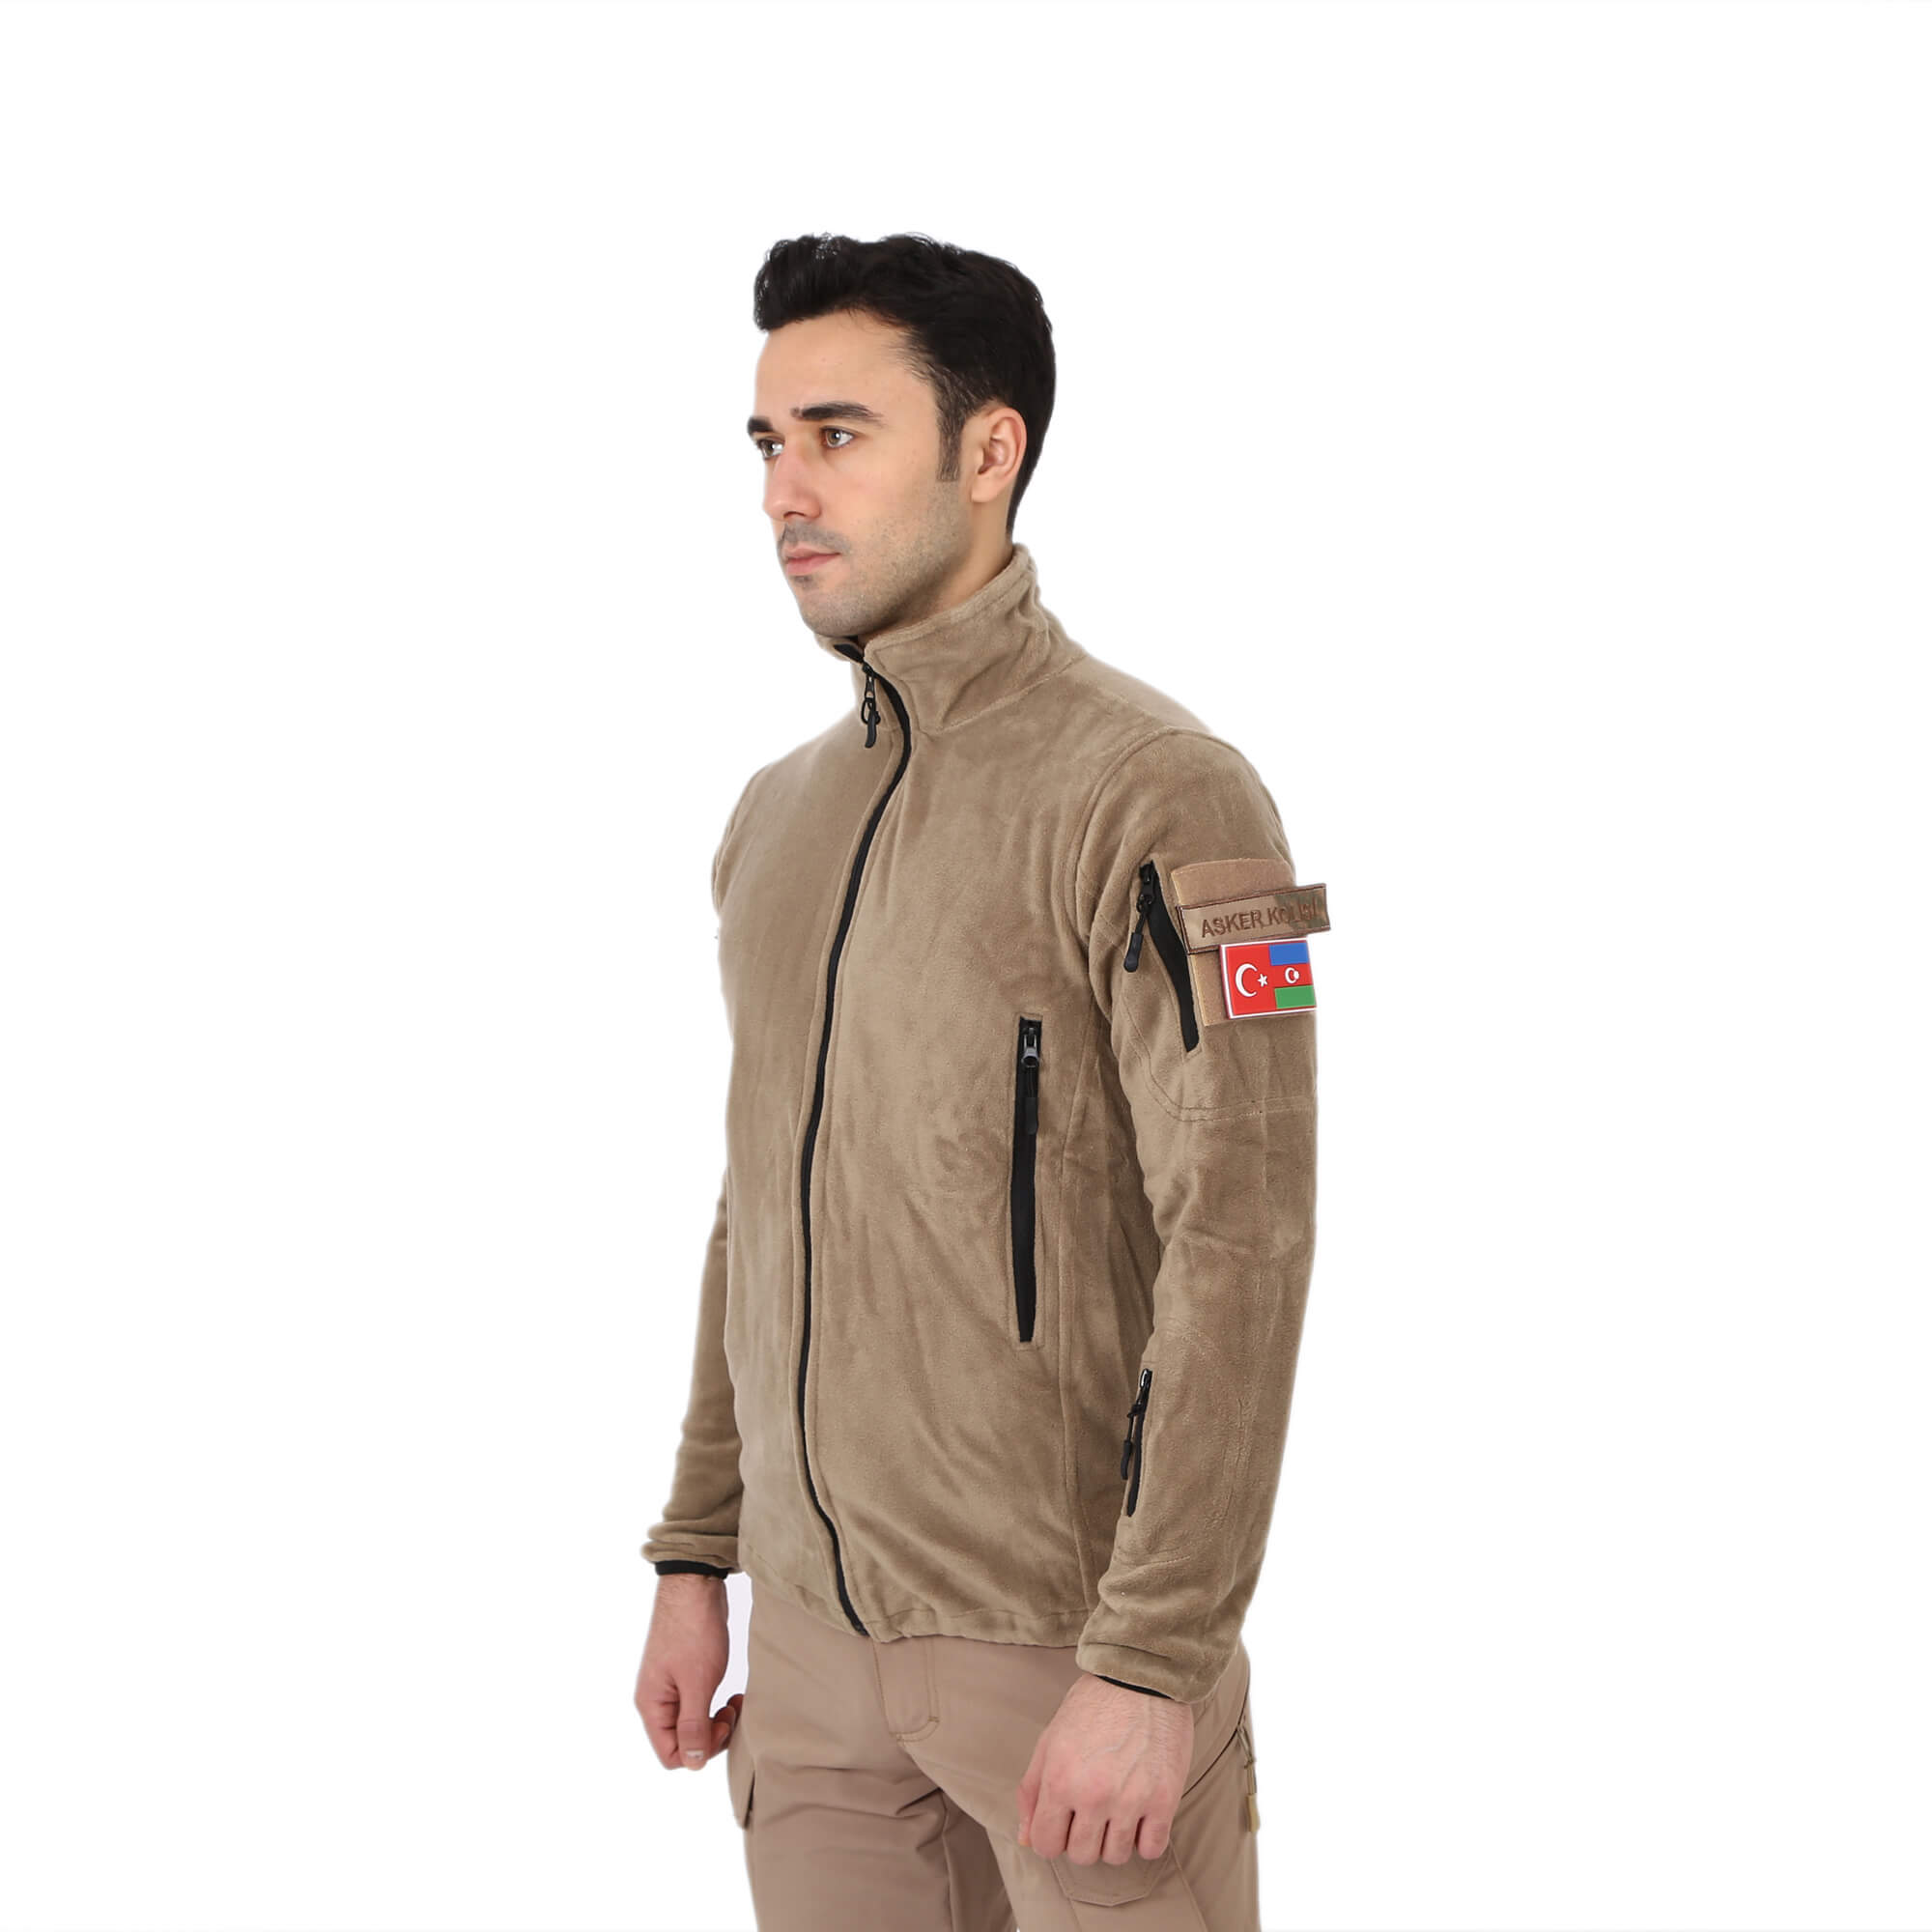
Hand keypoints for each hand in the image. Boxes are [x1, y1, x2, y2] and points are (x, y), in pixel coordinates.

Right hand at [635, 1573, 740, 1770]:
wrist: (695, 1585)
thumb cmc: (693, 1631)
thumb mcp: (697, 1682)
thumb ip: (693, 1725)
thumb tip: (693, 1763)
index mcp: (652, 1705)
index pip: (670, 1755)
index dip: (700, 1751)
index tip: (721, 1724)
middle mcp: (657, 1700)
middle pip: (683, 1742)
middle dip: (712, 1735)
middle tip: (733, 1712)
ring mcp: (671, 1687)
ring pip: (694, 1723)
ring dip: (717, 1720)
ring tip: (736, 1702)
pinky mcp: (685, 1675)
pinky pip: (699, 1705)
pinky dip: (716, 1705)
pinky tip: (732, 1693)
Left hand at [1015, 1672, 1193, 1864]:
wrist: (1141, 1677)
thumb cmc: (1093, 1705)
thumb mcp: (1051, 1739)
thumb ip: (1032, 1790)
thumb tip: (1026, 1838)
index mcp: (1060, 1779)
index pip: (1046, 1845)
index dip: (1051, 1837)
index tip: (1062, 1823)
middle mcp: (1094, 1795)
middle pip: (1082, 1855)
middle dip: (1082, 1838)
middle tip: (1091, 1810)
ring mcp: (1131, 1800)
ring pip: (1116, 1856)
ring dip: (1114, 1839)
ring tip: (1117, 1807)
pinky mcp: (1165, 1799)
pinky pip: (1152, 1849)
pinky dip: (1145, 1839)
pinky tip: (1141, 1814)